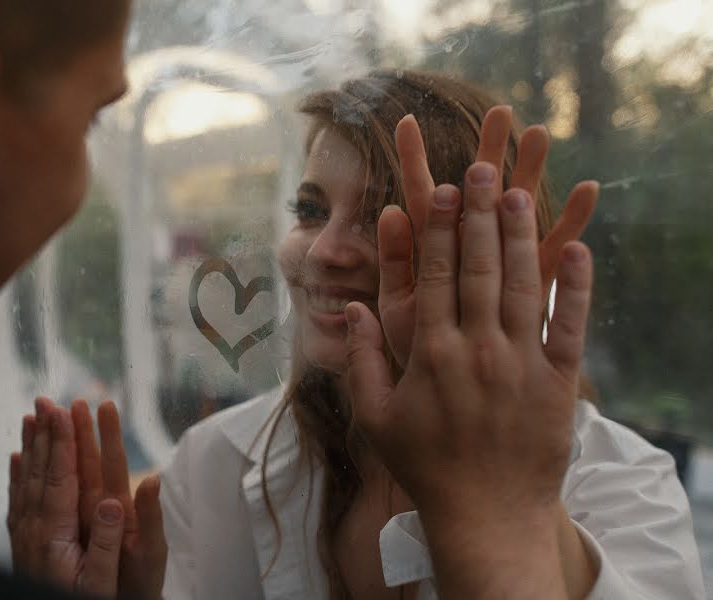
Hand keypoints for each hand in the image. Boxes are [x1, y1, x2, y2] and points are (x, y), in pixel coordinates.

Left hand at [7, 398, 165, 598]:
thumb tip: (115, 502)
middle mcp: (35, 529)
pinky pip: (17, 498)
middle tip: (45, 400)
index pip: (60, 477)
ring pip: (25, 480)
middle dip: (44, 433)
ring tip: (29, 417)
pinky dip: (17, 473)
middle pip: (39, 471)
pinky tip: (16, 457)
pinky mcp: (22, 542)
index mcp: (55, 534)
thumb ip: (107, 543)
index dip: (62, 442)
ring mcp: (25, 535)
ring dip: (29, 446)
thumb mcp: (100, 582)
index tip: (64, 411)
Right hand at [346, 113, 593, 597]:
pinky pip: (569, 325)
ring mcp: (521, 364)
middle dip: (480, 213)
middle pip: (479, 267)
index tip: (443, 188)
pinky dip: (574, 284)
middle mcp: (477, 351)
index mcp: (431, 355)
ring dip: (521, 234)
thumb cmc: (424, 465)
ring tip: (521, 191)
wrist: (486, 515)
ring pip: (522, 284)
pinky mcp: (558, 383)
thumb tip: (352, 309)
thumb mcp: (376, 416)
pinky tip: (577, 246)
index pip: (436, 276)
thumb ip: (362, 359)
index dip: (440, 227)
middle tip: (483, 168)